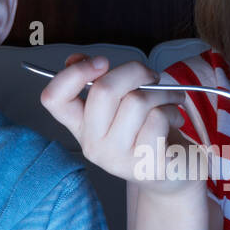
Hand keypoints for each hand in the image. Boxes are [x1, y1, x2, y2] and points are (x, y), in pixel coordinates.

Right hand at [39, 53, 192, 194]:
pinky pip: (158, 119)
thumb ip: (96, 80)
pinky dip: (172, 110)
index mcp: (80, 125)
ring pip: (136, 101)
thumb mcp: (119, 104)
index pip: (54, 98)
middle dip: (134, 71)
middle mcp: (92, 144)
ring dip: (162, 92)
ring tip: (171, 99)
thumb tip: (76, 58)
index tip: (102, 62)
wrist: (173, 171)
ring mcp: (117, 159)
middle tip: (152, 76)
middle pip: (104, 90)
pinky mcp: (144, 165)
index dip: (73, 73)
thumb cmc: (146, 130)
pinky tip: (174, 119)